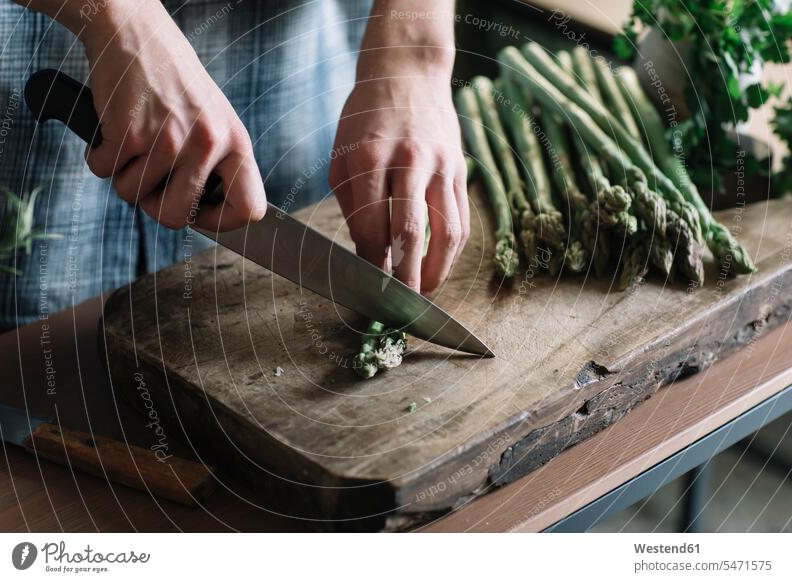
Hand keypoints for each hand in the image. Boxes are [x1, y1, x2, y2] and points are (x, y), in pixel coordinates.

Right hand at [78, 0, 264, 229]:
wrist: (137, 33)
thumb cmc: (175, 85)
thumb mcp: (215, 122)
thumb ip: (218, 167)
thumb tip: (206, 218)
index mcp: (237, 144)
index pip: (250, 209)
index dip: (222, 223)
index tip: (198, 214)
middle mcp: (209, 144)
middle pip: (175, 217)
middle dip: (153, 205)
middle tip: (150, 177)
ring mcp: (170, 140)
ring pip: (133, 196)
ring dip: (124, 175)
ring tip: (135, 140)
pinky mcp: (130, 132)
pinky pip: (104, 172)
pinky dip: (99, 156)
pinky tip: (115, 128)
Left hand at [329, 76, 468, 293]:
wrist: (407, 73)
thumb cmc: (365, 120)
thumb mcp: (342, 158)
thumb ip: (353, 208)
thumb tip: (368, 256)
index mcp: (369, 159)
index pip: (371, 226)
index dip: (371, 262)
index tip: (368, 285)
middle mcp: (409, 161)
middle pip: (411, 234)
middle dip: (405, 277)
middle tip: (399, 304)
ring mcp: (440, 165)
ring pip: (446, 231)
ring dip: (437, 270)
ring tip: (424, 292)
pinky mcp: (460, 169)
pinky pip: (462, 218)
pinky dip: (453, 250)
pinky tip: (440, 266)